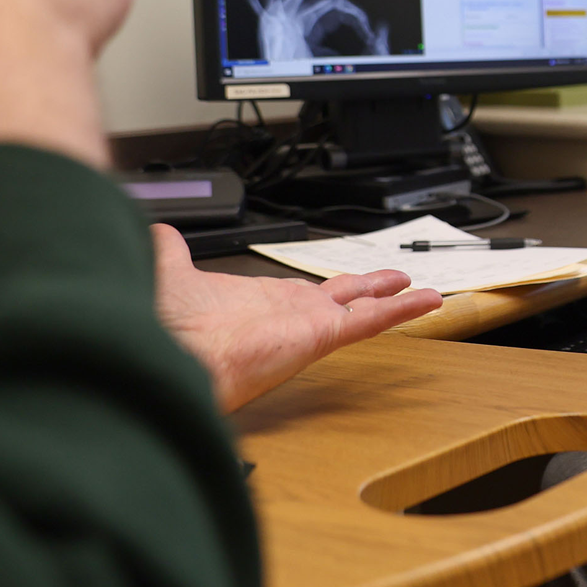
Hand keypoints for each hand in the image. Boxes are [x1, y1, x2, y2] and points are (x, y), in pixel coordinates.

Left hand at [150, 224, 444, 411]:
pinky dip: (400, 310)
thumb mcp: (171, 273)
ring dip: (394, 302)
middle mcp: (288, 318)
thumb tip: (160, 233)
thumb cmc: (168, 325)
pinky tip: (426, 299)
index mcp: (259, 304)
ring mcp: (308, 328)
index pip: (300, 293)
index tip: (342, 283)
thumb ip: (170, 252)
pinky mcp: (321, 336)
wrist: (170, 352)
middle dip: (369, 291)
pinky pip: (369, 321)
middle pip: (341, 301)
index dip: (322, 287)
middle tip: (396, 285)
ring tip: (425, 295)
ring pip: (362, 312)